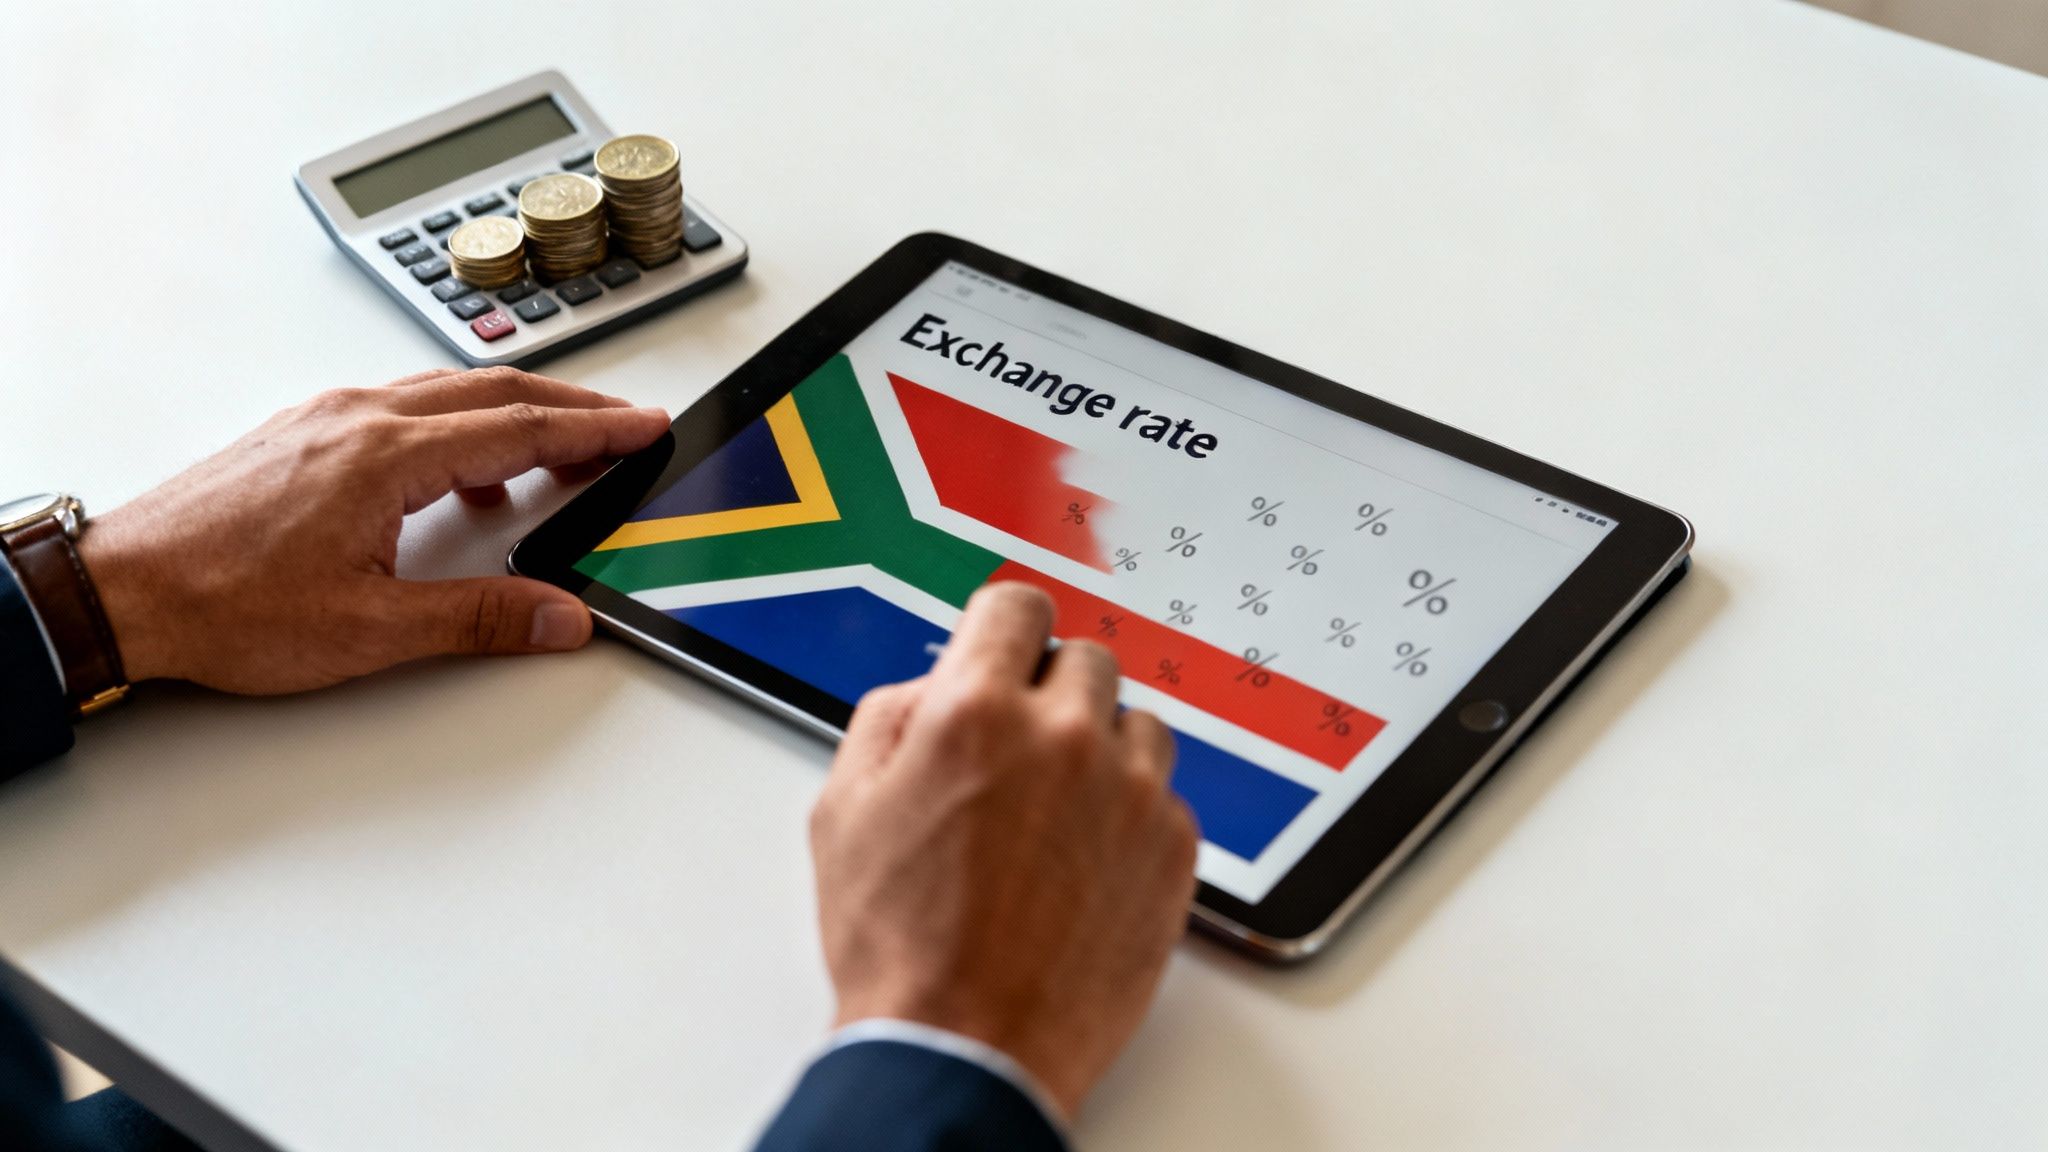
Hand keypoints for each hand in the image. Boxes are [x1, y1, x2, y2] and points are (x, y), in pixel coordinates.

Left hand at [76, 366, 668, 693]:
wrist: (121, 590)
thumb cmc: (222, 604)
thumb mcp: (370, 630)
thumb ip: (479, 619)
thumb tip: (560, 616)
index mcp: (385, 455)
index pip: (520, 427)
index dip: (594, 430)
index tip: (644, 428)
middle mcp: (357, 418)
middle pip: (495, 391)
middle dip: (571, 406)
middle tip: (623, 424)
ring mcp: (326, 417)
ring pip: (447, 392)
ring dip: (514, 412)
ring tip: (556, 448)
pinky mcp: (302, 432)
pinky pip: (404, 406)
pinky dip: (457, 424)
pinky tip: (459, 470)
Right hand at [808, 583, 1198, 1118]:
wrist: (966, 1049)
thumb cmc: (901, 945)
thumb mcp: (843, 810)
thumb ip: (890, 717)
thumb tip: (935, 685)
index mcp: (976, 713)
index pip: (1017, 606)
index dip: (1003, 628)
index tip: (1006, 647)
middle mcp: (1063, 739)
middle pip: (1085, 660)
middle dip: (1049, 696)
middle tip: (1019, 754)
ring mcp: (1129, 793)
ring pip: (1136, 724)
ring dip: (1100, 750)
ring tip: (1055, 815)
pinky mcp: (1172, 849)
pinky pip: (1164, 796)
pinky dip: (1130, 814)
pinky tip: (1084, 862)